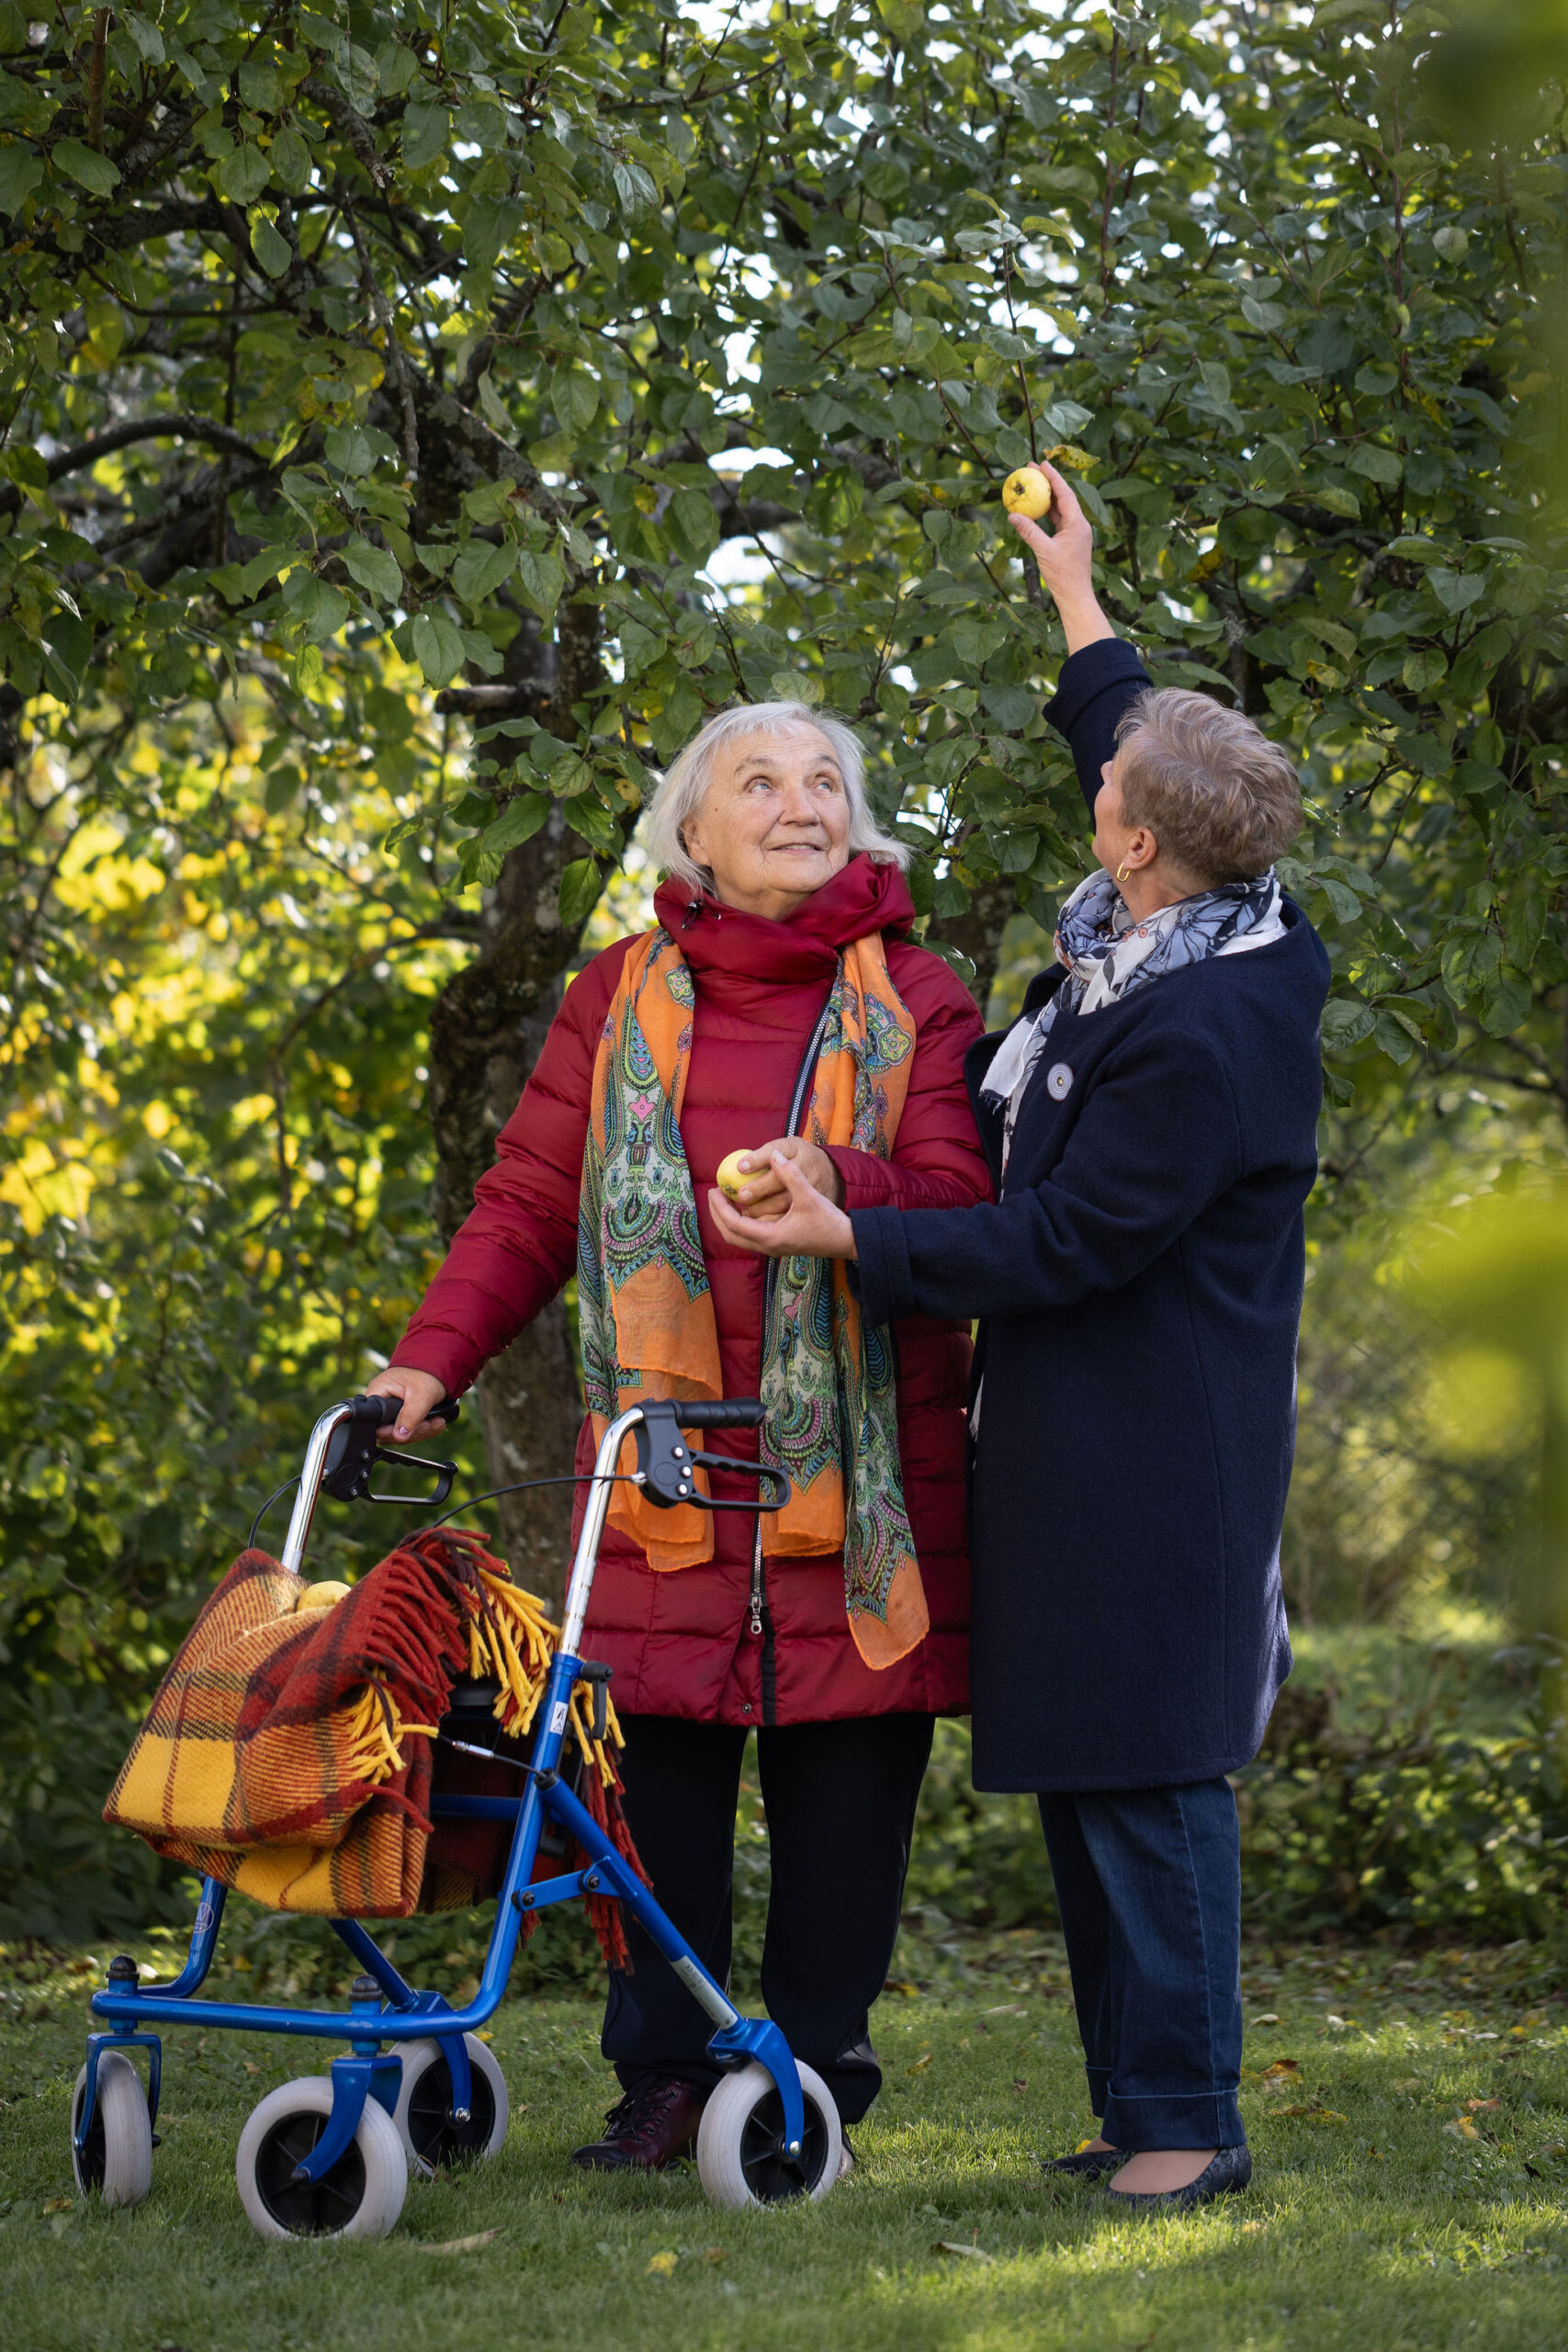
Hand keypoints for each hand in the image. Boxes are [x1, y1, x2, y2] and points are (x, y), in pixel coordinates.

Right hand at [365, 1365, 448, 1442]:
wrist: (438, 1366)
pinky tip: (436, 1423)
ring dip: (421, 1432)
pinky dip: (424, 1430)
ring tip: (437, 1422)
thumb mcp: (421, 1395)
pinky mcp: (401, 1416)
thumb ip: (410, 1416)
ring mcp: (390, 1411)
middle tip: (428, 1425)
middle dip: (411, 1433)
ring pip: (399, 1434)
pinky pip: (408, 1431)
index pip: (373, 1422)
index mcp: (378, 1393)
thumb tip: (399, 1437)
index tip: (407, 1431)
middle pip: (386, 1432)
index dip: (388, 1431)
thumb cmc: (427, 1373)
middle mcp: (381, 1403)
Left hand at [708, 1150, 856, 1261]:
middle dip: (718, 1215)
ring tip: (725, 1200)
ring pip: (739, 1238)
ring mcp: (772, 1249)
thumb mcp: (809, 1195)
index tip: (714, 1190)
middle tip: (714, 1194)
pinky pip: (750, 1237)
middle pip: (730, 1235)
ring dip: (728, 1220)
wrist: (846, 1242)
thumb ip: (790, 1175)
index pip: (734, 1223)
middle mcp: (767, 1246)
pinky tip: (745, 1208)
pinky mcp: (778, 1246)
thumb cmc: (828, 1221)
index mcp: (770, 1237)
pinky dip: (741, 1224)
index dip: (720, 1207)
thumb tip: (774, 1155)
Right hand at [1007, 462, 1115, 654]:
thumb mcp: (1043, 551)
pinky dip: (1047, 514)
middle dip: (1048, 483)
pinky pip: (1057, 522)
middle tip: (1032, 470)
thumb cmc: (1063, 576)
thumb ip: (1029, 531)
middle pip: (1063, 498)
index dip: (1053, 477)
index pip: (1065, 493)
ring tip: (1032, 485)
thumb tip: (1013, 515)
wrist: (1075, 596)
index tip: (1041, 464)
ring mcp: (1075, 533)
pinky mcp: (1070, 541)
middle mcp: (1079, 525)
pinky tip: (1036, 509)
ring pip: (1060, 509)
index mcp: (1077, 523)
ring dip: (1047, 497)